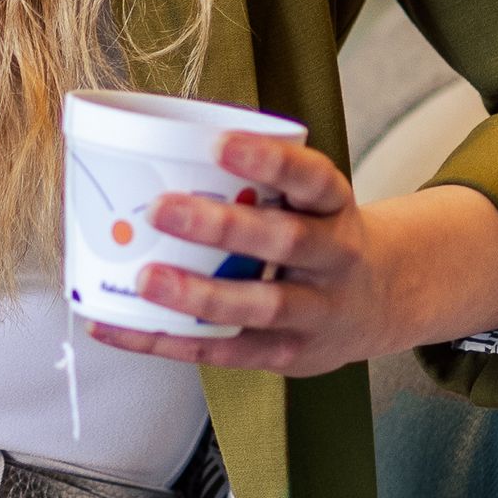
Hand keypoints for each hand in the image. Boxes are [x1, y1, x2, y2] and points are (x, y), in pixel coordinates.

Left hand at [81, 137, 497, 382]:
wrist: (379, 303)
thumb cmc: (319, 238)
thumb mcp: (310, 200)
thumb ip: (255, 181)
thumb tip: (150, 148)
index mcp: (333, 208)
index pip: (313, 178)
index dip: (270, 160)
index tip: (221, 143)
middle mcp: (333, 259)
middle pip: (286, 242)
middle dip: (223, 227)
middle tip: (162, 208)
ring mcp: (314, 313)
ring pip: (261, 305)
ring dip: (199, 294)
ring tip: (145, 278)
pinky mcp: (286, 354)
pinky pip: (224, 352)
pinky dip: (166, 341)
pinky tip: (118, 327)